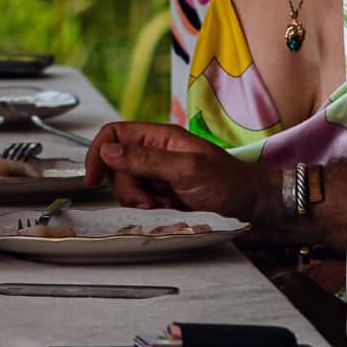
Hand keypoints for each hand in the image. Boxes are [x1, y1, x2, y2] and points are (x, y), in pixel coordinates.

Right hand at [84, 121, 278, 223]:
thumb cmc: (229, 182)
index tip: (92, 179)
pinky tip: (168, 212)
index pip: (114, 134)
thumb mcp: (186, 169)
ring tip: (164, 207)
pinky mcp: (163, 195)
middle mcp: (155, 153)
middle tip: (148, 200)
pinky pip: (141, 202)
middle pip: (116, 167)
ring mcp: (158, 175)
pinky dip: (150, 211)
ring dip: (139, 201)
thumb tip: (108, 150)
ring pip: (126, 188)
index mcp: (159, 137)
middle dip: (126, 187)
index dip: (99, 153)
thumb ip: (145, 159)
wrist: (254, 205)